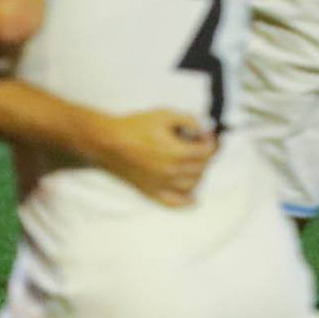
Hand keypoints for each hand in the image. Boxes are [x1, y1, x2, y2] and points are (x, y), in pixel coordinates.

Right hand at [90, 109, 217, 208]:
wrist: (107, 142)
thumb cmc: (134, 126)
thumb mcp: (163, 114)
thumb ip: (188, 120)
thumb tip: (203, 130)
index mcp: (178, 152)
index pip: (207, 152)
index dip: (210, 142)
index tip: (205, 136)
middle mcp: (173, 171)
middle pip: (202, 168)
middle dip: (205, 156)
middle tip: (199, 147)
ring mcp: (162, 184)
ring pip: (192, 185)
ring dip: (198, 174)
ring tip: (193, 164)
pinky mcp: (151, 191)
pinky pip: (174, 203)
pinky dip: (187, 202)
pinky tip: (194, 199)